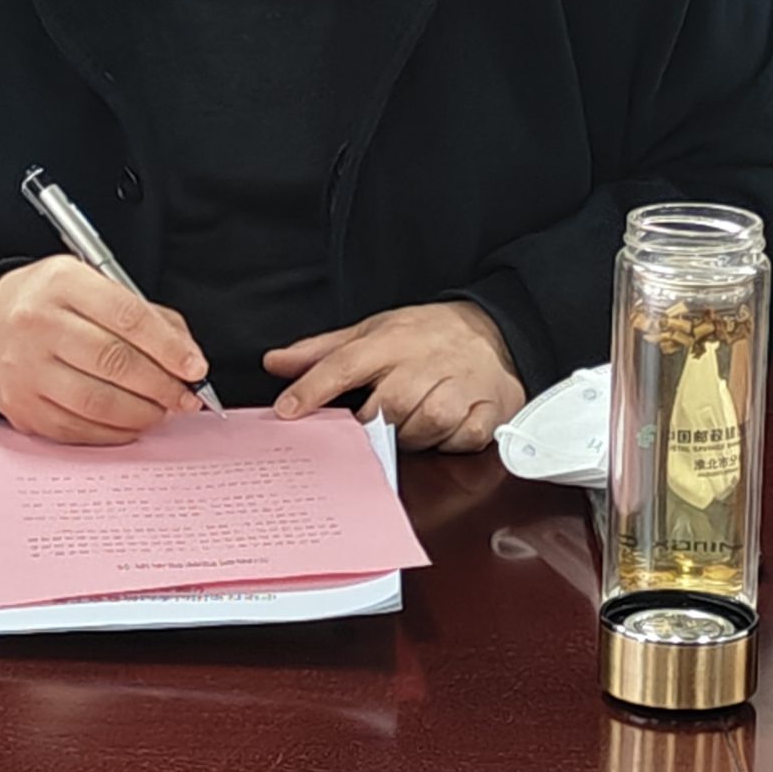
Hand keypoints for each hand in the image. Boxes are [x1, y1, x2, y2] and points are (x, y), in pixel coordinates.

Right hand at [0, 259, 211, 445]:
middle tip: (185, 395)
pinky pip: (79, 429)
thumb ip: (145, 315)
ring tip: (161, 410)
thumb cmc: (49, 305)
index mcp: (62, 283)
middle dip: (162, 385)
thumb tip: (187, 357)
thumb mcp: (93, 285)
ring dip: (143, 413)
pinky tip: (131, 423)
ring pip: (99, 402)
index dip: (169, 347)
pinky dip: (115, 432)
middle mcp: (38, 325)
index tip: (195, 367)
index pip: (128, 317)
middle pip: (115, 362)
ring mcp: (26, 370)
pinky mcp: (22, 408)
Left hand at [263, 302, 524, 454]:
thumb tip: (274, 363)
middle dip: (372, 422)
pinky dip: (447, 442)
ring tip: (409, 423)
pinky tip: (443, 430)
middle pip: (387, 404)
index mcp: (393, 340)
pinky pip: (460, 440)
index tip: (287, 410)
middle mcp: (425, 362)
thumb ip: (323, 351)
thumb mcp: (373, 332)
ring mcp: (461, 386)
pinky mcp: (488, 410)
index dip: (313, 387)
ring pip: (424, 425)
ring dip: (410, 435)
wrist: (498, 329)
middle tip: (370, 424)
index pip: (345, 363)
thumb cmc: (427, 335)